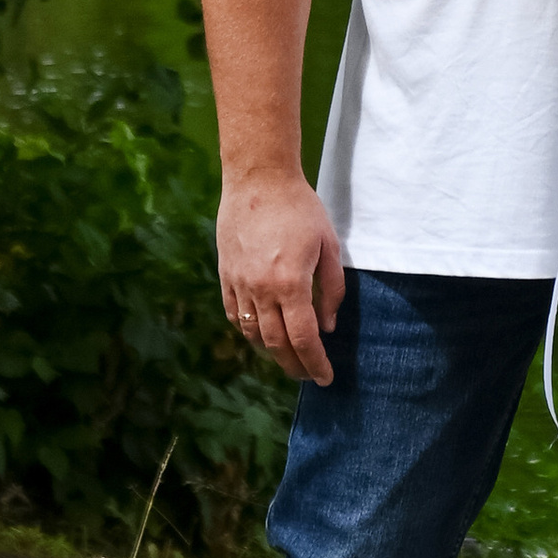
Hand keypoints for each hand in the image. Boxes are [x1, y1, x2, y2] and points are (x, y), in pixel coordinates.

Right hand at [218, 168, 344, 381]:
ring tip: (289, 358)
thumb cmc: (300, 208)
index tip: (325, 378)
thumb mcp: (329, 245)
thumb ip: (332, 289)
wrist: (258, 179)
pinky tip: (262, 336)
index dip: (316, 363)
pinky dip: (249, 332)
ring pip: (253, 334)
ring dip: (272, 353)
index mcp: (291, 283)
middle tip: (309, 375)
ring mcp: (239, 284)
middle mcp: (261, 289)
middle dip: (295, 366)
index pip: (304, 338)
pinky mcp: (225, 276)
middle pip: (277, 344)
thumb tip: (328, 326)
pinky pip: (235, 315)